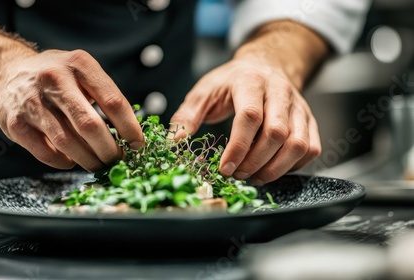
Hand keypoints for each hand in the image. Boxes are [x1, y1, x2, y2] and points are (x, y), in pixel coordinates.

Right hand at [0, 50, 143, 170]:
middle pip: (90, 125)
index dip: (130, 128)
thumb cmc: (56, 78)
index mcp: (79, 64)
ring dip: (88, 160)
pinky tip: (71, 161)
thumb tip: (131, 136)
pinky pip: (45, 152)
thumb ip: (104, 96)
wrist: (8, 73)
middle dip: (109, 150)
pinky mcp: (14, 122)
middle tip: (117, 160)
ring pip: (68, 142)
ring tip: (98, 164)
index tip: (138, 144)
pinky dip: (63, 162)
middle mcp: (54, 79)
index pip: (113, 101)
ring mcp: (31, 101)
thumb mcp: (82, 72)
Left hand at [170, 55, 320, 184]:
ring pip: (298, 144)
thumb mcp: (204, 91)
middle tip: (237, 175)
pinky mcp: (310, 120)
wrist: (265, 65)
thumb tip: (173, 141)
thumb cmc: (232, 82)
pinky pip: (311, 148)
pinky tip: (273, 169)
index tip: (224, 168)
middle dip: (255, 162)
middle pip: (276, 133)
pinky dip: (294, 166)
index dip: (238, 147)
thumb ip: (187, 115)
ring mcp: (299, 107)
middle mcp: (280, 92)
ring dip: (276, 169)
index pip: (250, 117)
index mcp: (250, 82)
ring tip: (254, 177)